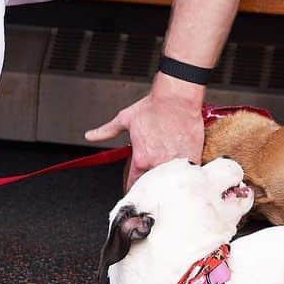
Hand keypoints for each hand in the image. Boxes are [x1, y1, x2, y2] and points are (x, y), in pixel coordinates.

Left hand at [84, 77, 204, 187]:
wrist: (177, 97)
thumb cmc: (154, 106)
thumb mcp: (125, 119)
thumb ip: (107, 131)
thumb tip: (90, 135)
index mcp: (141, 158)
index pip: (134, 184)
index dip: (134, 186)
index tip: (137, 186)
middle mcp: (158, 163)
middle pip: (153, 186)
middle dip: (152, 186)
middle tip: (153, 183)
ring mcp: (176, 162)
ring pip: (171, 183)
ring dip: (169, 182)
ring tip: (169, 179)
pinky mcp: (192, 158)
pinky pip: (188, 174)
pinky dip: (185, 174)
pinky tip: (183, 171)